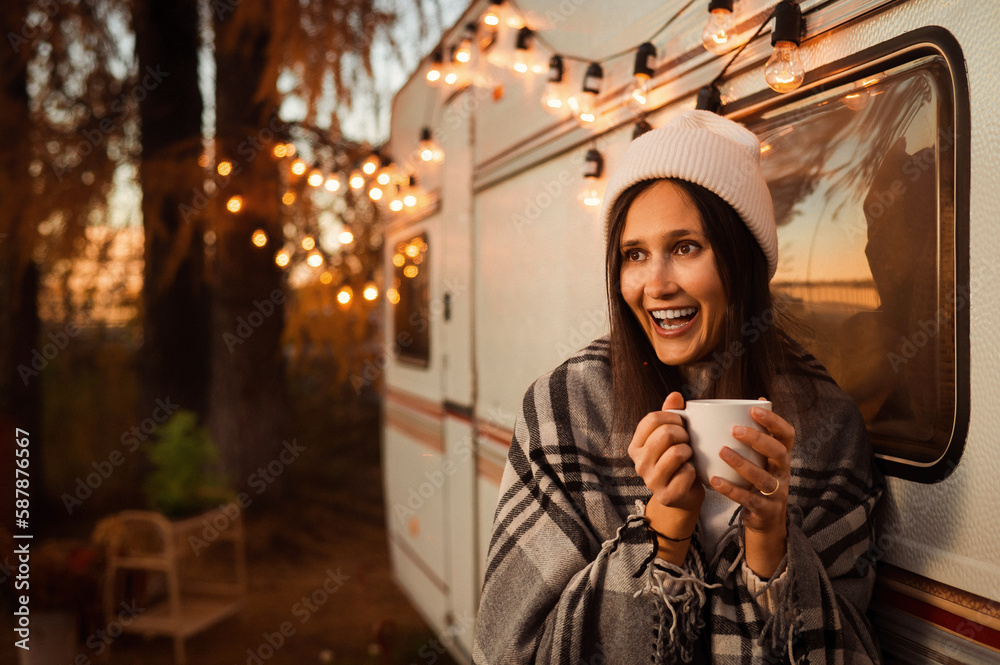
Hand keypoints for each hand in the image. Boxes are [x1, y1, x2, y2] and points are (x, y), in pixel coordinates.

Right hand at [629, 392, 703, 562]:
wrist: (683, 497)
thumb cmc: (678, 462)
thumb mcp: (671, 437)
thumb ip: (671, 415)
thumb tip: (676, 395)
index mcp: (636, 446)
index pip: (651, 419)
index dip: (672, 416)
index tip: (682, 423)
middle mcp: (639, 463)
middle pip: (665, 434)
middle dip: (684, 434)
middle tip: (688, 441)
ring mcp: (651, 480)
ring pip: (677, 452)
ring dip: (690, 451)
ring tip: (690, 456)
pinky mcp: (666, 495)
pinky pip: (687, 473)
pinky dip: (695, 471)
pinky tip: (692, 473)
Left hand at [709, 399, 794, 576]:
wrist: (765, 518)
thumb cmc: (758, 478)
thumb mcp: (762, 457)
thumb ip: (759, 432)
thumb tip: (757, 399)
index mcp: (782, 456)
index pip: (787, 435)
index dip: (774, 421)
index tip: (754, 409)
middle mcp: (783, 472)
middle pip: (779, 453)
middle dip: (758, 439)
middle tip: (735, 429)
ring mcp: (776, 493)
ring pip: (764, 477)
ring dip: (743, 463)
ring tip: (722, 451)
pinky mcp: (764, 510)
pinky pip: (749, 499)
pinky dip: (731, 489)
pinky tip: (714, 480)